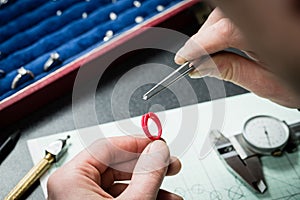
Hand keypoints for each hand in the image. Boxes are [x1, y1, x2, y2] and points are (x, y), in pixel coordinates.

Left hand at [47, 136, 181, 199]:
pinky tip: (160, 198)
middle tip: (169, 163)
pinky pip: (120, 196)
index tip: (158, 142)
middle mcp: (73, 187)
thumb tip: (158, 149)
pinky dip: (141, 196)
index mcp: (70, 179)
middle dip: (149, 165)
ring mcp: (82, 199)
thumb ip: (147, 173)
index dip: (137, 142)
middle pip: (117, 164)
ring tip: (171, 190)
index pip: (108, 146)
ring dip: (149, 184)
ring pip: (122, 182)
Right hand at [175, 8, 299, 107]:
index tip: (183, 58)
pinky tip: (224, 38)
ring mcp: (268, 13)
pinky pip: (240, 13)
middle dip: (203, 38)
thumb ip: (231, 71)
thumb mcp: (267, 83)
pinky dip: (226, 24)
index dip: (197, 46)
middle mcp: (269, 14)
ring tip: (209, 51)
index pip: (221, 33)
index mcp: (270, 33)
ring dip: (213, 30)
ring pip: (228, 12)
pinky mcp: (269, 14)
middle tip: (194, 58)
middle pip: (221, 18)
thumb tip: (200, 66)